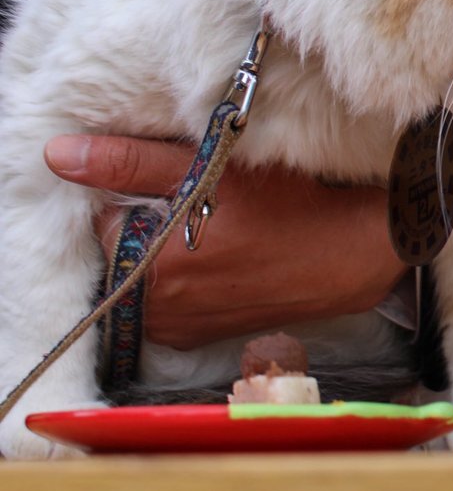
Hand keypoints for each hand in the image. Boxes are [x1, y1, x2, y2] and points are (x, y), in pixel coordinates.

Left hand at [44, 134, 407, 349]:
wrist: (355, 253)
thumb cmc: (291, 207)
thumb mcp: (212, 171)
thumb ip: (131, 163)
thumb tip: (60, 155)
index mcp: (147, 267)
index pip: (103, 218)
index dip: (135, 192)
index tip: (175, 181)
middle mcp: (156, 310)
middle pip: (124, 249)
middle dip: (150, 222)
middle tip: (201, 202)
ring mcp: (180, 328)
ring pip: (146, 275)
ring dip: (168, 251)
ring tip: (216, 228)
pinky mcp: (203, 336)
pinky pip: (170, 300)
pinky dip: (187, 277)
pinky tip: (225, 256)